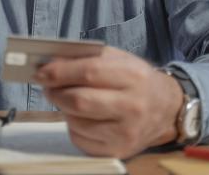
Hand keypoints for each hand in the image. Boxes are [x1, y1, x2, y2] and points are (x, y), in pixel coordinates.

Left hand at [34, 46, 182, 157]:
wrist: (166, 108)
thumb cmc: (137, 78)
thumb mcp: (118, 58)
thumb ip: (87, 57)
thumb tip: (51, 63)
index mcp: (132, 76)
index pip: (89, 72)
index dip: (60, 72)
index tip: (41, 71)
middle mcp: (132, 106)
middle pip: (80, 101)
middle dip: (56, 92)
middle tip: (47, 86)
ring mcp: (126, 133)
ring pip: (77, 122)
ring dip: (63, 109)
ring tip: (64, 98)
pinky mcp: (119, 151)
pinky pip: (81, 140)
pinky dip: (73, 126)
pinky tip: (79, 116)